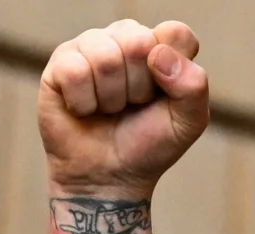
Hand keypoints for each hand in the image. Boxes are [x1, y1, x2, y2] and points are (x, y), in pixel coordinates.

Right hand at [39, 19, 210, 199]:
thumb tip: (157, 53)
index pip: (174, 33)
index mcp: (160, 45)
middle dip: (138, 88)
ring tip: (108, 109)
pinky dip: (83, 103)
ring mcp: (91, 46)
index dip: (172, 71)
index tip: (161, 98)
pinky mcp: (60, 63)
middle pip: (139, 42)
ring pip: (105, 56)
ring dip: (110, 98)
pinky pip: (75, 71)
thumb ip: (194, 85)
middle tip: (132, 107)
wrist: (108, 179)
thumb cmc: (148, 146)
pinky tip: (84, 110)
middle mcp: (126, 37)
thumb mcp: (188, 122)